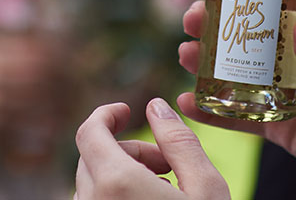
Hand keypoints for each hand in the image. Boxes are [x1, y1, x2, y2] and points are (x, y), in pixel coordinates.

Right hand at [0, 33, 71, 151]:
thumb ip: (6, 56)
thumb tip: (47, 54)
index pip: (45, 48)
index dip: (68, 59)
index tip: (80, 70)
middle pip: (51, 71)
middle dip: (72, 83)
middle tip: (82, 95)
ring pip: (45, 97)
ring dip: (64, 106)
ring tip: (70, 114)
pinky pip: (30, 124)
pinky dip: (46, 128)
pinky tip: (51, 134)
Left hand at [74, 99, 229, 199]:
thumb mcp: (206, 187)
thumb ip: (179, 141)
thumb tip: (155, 106)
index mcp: (116, 184)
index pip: (89, 132)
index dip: (107, 114)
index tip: (129, 111)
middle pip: (94, 157)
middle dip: (129, 150)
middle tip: (168, 164)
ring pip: (94, 185)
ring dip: (122, 176)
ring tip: (163, 188)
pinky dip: (116, 196)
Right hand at [177, 0, 295, 199]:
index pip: (277, 0)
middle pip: (249, 32)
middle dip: (216, 22)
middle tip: (190, 19)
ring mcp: (285, 90)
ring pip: (238, 70)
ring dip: (206, 61)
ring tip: (183, 53)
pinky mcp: (279, 125)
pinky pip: (241, 116)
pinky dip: (213, 110)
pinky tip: (188, 102)